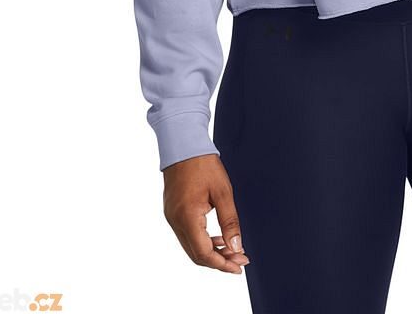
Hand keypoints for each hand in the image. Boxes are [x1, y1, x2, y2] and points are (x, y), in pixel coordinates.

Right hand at [162, 153, 250, 272]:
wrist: (184, 145)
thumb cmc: (203, 164)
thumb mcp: (223, 192)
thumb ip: (230, 222)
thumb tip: (236, 246)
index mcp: (187, 216)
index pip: (204, 253)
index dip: (222, 263)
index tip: (239, 266)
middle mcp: (175, 221)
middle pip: (196, 254)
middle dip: (219, 260)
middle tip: (240, 260)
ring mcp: (171, 217)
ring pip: (191, 247)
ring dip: (211, 252)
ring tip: (232, 250)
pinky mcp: (172, 212)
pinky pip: (187, 235)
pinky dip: (202, 241)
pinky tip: (217, 238)